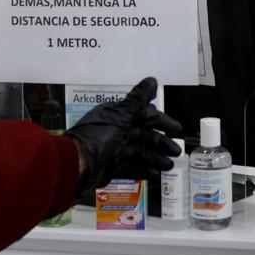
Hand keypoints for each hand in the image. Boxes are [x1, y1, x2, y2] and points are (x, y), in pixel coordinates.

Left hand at [65, 77, 181, 195]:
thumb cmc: (100, 136)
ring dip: (155, 158)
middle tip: (176, 151)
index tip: (176, 129)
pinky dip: (142, 170)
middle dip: (161, 142)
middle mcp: (116, 131)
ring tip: (168, 165)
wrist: (77, 164)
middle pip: (144, 135)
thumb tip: (153, 80)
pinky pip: (130, 167)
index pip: (144, 116)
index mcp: (117, 116)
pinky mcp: (111, 168)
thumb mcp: (121, 114)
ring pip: (139, 152)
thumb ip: (138, 99)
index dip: (161, 121)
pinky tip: (155, 173)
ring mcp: (113, 150)